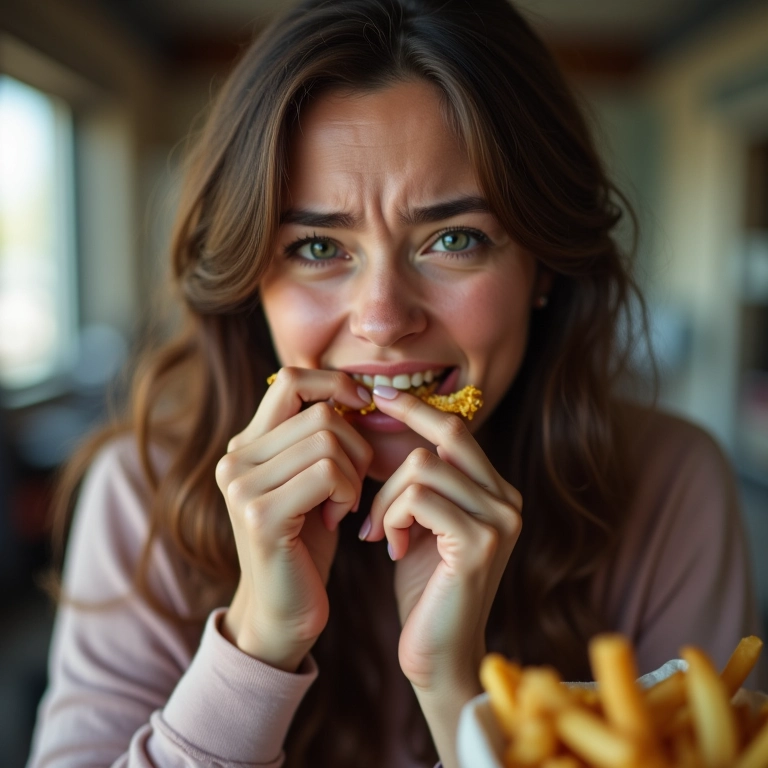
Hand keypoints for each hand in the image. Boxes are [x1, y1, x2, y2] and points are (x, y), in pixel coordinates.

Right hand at [216, 367, 372, 670]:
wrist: (284, 612)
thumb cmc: (307, 542)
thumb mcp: (309, 480)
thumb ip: (315, 436)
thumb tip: (357, 389)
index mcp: (246, 445)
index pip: (290, 379)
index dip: (334, 383)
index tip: (362, 406)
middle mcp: (235, 459)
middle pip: (320, 412)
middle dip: (357, 445)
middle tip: (355, 483)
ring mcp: (242, 486)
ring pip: (328, 440)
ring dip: (354, 473)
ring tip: (344, 504)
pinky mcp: (260, 514)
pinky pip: (327, 472)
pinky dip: (348, 493)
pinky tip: (338, 519)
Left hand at [362, 388, 521, 694]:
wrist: (439, 655)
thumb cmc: (424, 587)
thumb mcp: (421, 523)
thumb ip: (418, 482)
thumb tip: (382, 426)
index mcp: (495, 491)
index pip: (456, 428)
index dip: (417, 408)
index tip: (380, 395)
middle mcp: (507, 500)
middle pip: (445, 435)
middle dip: (395, 447)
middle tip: (357, 471)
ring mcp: (499, 521)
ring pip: (422, 467)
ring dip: (385, 498)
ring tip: (378, 531)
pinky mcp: (479, 545)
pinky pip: (418, 498)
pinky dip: (391, 517)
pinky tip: (389, 546)